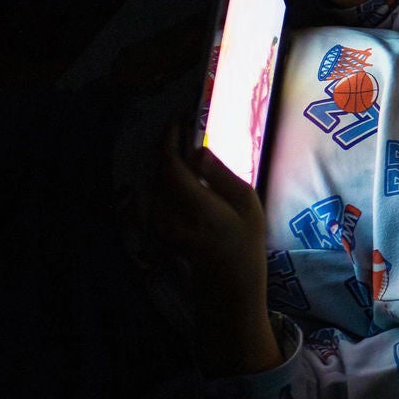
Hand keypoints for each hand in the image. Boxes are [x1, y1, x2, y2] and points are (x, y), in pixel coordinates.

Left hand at [151, 123, 268, 292]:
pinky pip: (153, 194)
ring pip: (153, 181)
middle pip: (157, 170)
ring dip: (164, 162)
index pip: (170, 165)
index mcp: (195, 206)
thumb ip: (220, 174)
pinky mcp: (155, 227)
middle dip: (166, 146)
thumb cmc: (245, 239)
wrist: (228, 280)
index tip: (179, 119)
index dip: (170, 139)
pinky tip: (178, 173)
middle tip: (182, 127)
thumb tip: (198, 150)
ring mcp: (158, 222)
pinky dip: (162, 178)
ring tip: (182, 147)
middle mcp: (170, 214)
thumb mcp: (246, 203)